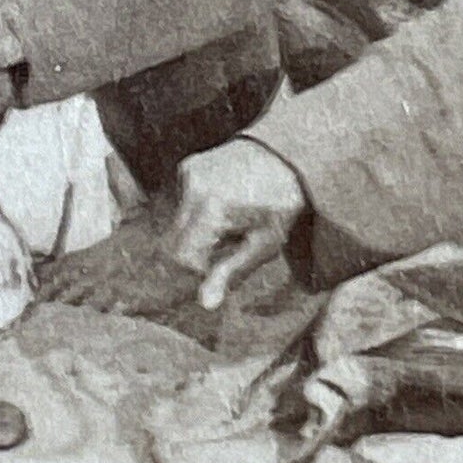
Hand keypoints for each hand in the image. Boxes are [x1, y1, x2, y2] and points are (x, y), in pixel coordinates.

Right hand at [168, 139, 307, 311]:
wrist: (286, 158)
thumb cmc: (279, 207)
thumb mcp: (264, 245)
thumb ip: (230, 273)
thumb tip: (205, 304)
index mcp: (212, 209)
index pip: (183, 255)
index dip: (199, 269)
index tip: (221, 269)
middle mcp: (193, 188)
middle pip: (176, 238)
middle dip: (196, 251)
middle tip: (229, 247)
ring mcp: (188, 174)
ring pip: (178, 221)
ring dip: (197, 232)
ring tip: (230, 224)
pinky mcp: (188, 167)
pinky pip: (182, 201)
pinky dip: (197, 211)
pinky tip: (224, 204)